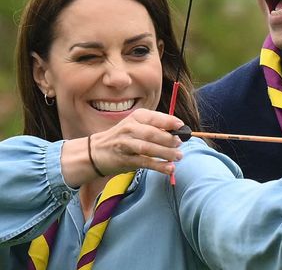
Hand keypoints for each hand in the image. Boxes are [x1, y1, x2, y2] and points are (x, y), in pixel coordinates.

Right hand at [62, 109, 183, 186]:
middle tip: (180, 143)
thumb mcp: (136, 126)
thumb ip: (154, 127)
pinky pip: (144, 162)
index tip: (182, 126)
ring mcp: (126, 144)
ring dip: (165, 152)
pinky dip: (158, 166)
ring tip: (178, 156)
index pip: (155, 117)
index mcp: (136, 117)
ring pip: (148, 148)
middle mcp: (130, 128)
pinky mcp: (124, 159)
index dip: (170, 121)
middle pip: (152, 133)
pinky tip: (169, 168)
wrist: (95, 151)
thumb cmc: (122, 137)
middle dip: (169, 139)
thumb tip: (178, 133)